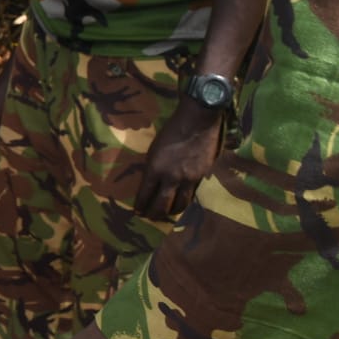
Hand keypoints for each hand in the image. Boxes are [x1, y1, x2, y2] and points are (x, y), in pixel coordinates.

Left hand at [135, 100, 224, 219]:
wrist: (197, 121)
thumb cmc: (171, 131)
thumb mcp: (154, 149)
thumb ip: (152, 168)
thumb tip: (150, 183)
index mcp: (154, 168)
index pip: (145, 194)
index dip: (140, 205)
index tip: (137, 211)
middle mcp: (170, 177)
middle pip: (161, 204)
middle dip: (153, 214)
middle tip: (149, 217)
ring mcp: (187, 178)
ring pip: (179, 204)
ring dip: (170, 212)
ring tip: (165, 215)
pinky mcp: (201, 177)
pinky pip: (191, 195)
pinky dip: (184, 202)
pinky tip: (180, 203)